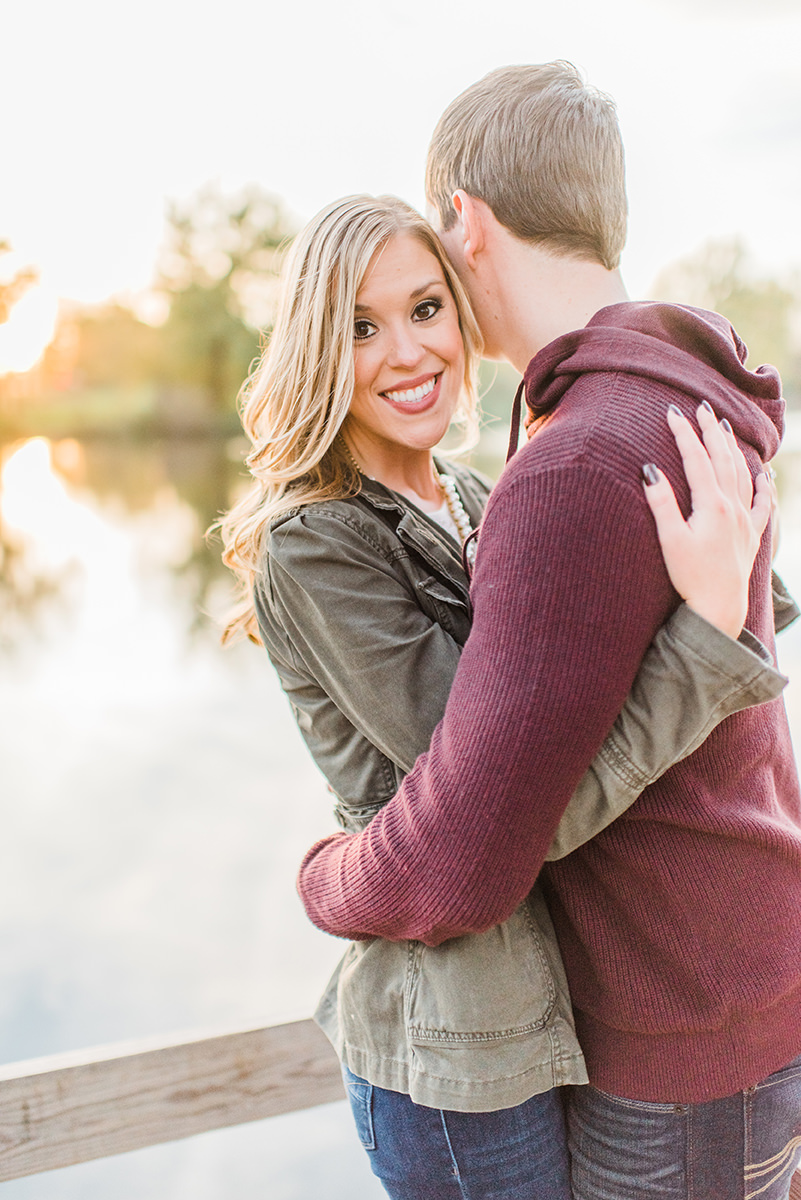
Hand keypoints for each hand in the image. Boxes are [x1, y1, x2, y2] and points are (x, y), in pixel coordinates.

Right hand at [642, 402, 772, 637]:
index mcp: (711, 505)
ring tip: (725, 428)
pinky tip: (764, 474)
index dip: (684, 434)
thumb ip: (662, 503)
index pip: (696, 459)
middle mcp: (733, 507)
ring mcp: (745, 521)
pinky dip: (764, 486)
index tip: (672, 412)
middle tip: (701, 407)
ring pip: (742, 474)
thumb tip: (650, 470)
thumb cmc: (690, 576)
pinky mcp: (752, 536)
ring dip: (733, 449)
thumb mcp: (670, 540)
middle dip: (711, 431)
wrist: (719, 608)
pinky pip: (763, 504)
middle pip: (722, 459)